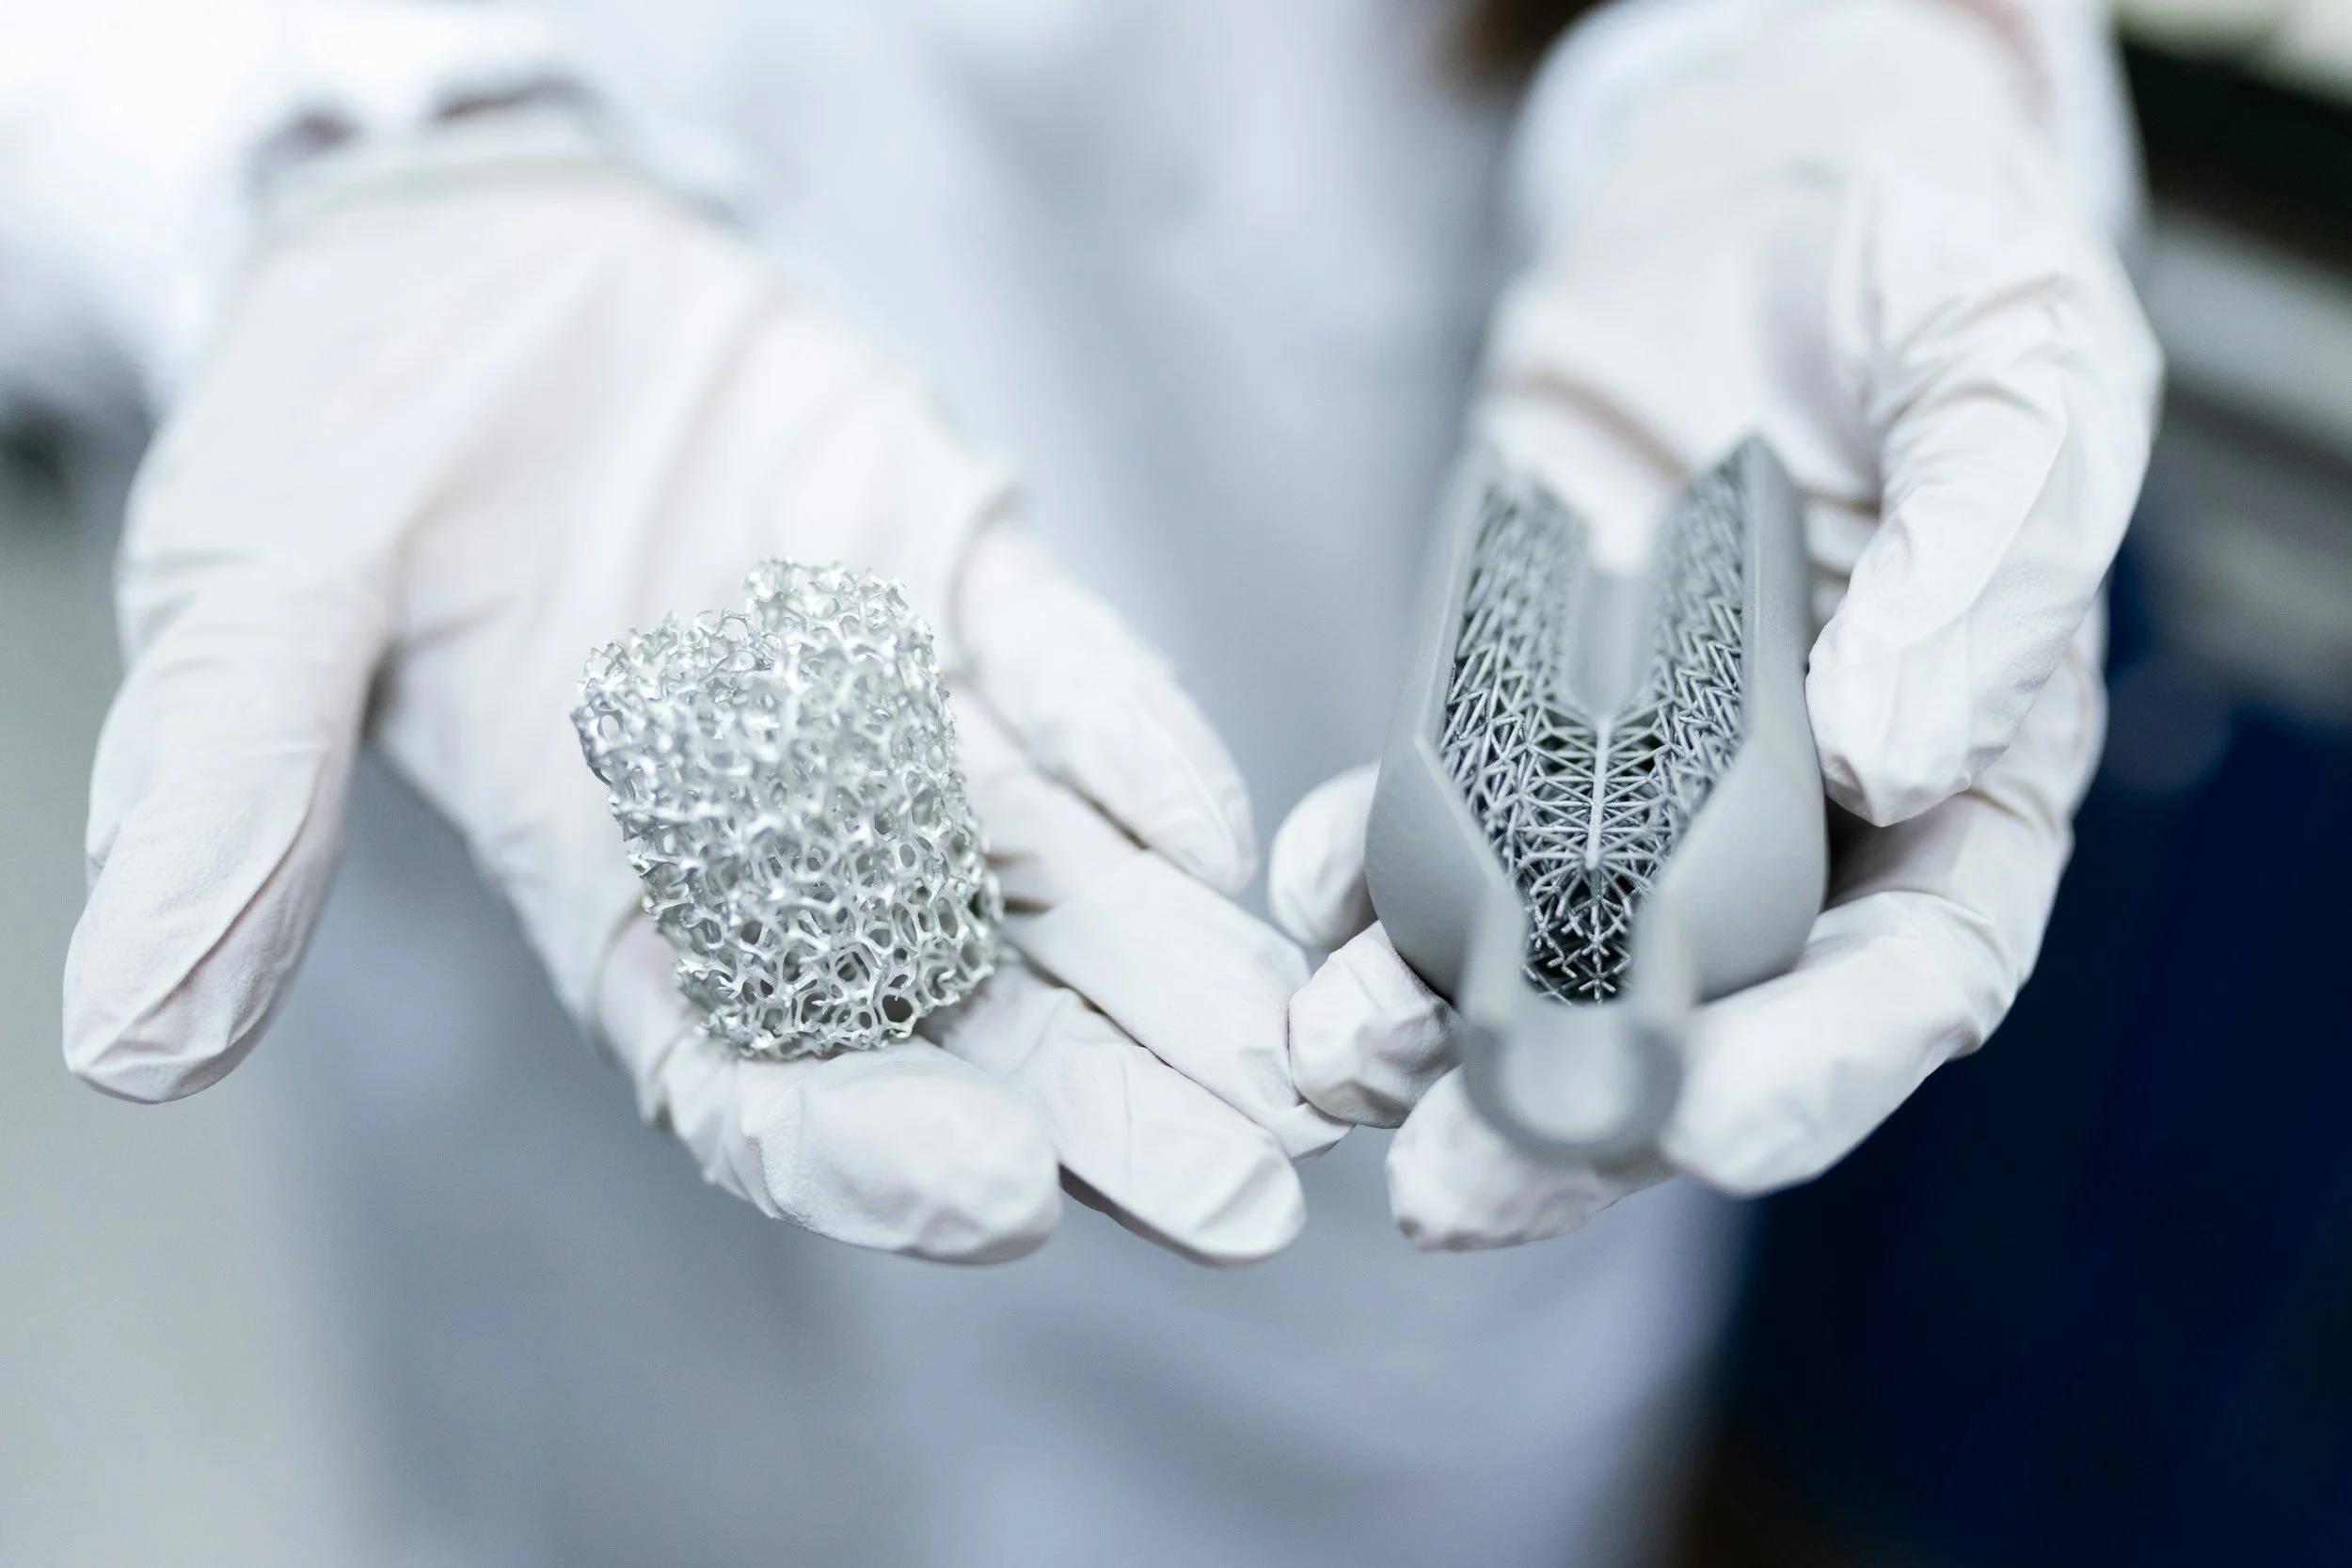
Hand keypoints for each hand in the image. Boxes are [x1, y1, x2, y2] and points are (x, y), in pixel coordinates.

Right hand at [65, 148, 1338, 1265]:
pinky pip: (1068, 681)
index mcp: (624, 883)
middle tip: (1248, 1203)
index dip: (867, 1149)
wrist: (466, 260)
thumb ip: (232, 799)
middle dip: (1104, 1114)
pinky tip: (1228, 834)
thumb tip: (131, 1043)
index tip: (995, 1193)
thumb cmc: (342, 430)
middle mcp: (784, 829)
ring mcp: (890, 706)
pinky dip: (1143, 749)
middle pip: (959, 1014)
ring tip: (1303, 1068)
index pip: (757, 1069)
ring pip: (1054, 876)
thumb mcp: (253, 597)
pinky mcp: (959, 579)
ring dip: (1176, 972)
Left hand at [1270, 0, 2156, 1248]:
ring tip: (1335, 1064)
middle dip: (1577, 1121)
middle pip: (1702, 1022)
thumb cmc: (1918, 260)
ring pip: (1543, 957)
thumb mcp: (2011, 368)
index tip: (1709, 1125)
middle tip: (1449, 1189)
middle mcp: (1799, 816)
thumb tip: (1889, 754)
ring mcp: (1635, 776)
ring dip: (1433, 1034)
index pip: (1912, 977)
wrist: (1742, 179)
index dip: (1817, 1070)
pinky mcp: (1504, 706)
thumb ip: (1987, 555)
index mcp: (1965, 777)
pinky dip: (1360, 880)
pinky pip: (1428, 826)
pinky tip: (1301, 904)